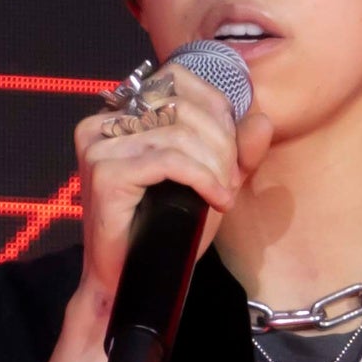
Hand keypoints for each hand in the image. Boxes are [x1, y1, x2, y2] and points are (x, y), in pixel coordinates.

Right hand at [67, 63, 275, 315]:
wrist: (133, 280)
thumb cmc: (166, 231)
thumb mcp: (210, 182)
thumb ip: (237, 152)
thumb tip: (262, 118)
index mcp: (121, 113)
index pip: (180, 80)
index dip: (218, 111)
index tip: (232, 153)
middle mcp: (103, 122)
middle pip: (183, 106)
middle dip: (221, 143)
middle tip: (230, 180)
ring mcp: (98, 145)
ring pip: (180, 133)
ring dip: (214, 165)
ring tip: (222, 193)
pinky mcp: (104, 173)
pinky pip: (170, 161)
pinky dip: (203, 179)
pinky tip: (217, 200)